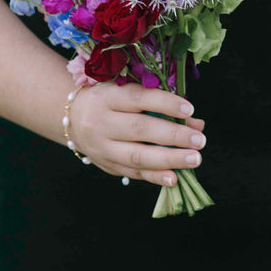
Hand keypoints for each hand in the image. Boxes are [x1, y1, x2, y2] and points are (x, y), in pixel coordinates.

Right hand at [69, 83, 206, 186]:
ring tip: (195, 159)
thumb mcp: (128, 93)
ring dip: (170, 159)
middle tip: (199, 140)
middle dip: (173, 136)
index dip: (165, 104)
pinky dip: (156, 176)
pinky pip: (133, 173)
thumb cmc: (110, 101)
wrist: (71, 118)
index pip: (138, 99)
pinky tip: (175, 178)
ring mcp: (102, 147)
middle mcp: (101, 122)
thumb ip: (162, 104)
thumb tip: (196, 123)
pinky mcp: (107, 165)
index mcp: (107, 97)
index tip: (189, 109)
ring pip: (137, 155)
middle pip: (140, 129)